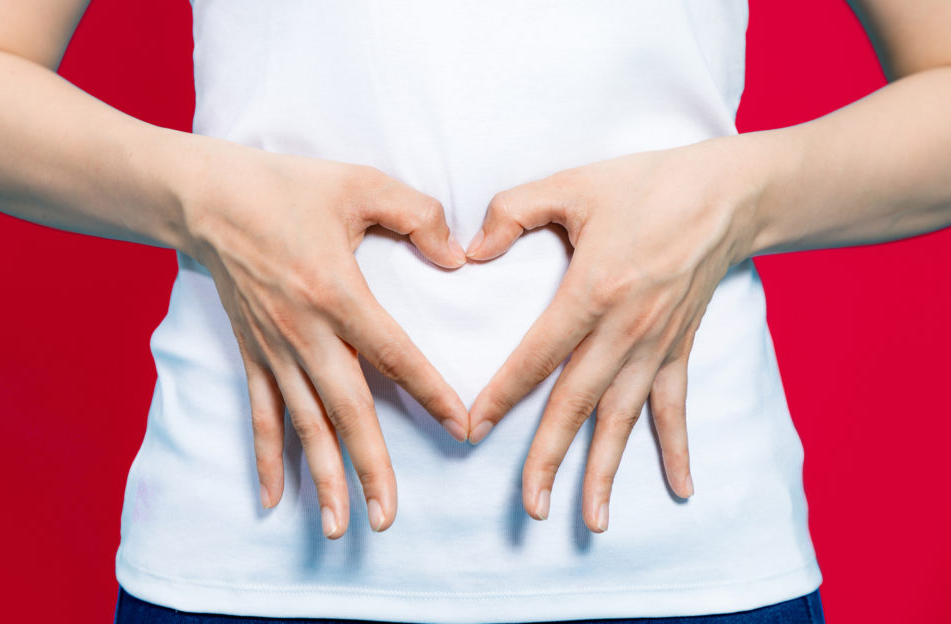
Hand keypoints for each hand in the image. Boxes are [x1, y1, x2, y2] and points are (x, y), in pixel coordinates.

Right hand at [179, 139, 469, 538]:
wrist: (205, 197)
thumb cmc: (286, 186)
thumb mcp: (360, 184)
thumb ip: (417, 215)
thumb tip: (457, 258)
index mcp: (337, 292)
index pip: (394, 355)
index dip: (430, 393)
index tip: (461, 428)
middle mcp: (304, 332)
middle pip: (346, 410)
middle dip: (370, 466)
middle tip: (387, 516)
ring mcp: (274, 349)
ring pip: (304, 424)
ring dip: (323, 477)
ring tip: (341, 526)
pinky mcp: (252, 353)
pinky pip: (261, 413)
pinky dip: (268, 456)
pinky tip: (275, 498)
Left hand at [464, 136, 760, 532]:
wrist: (728, 194)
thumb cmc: (646, 185)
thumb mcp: (573, 184)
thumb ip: (513, 211)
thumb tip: (470, 250)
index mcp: (593, 291)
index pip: (536, 356)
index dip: (501, 396)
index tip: (472, 430)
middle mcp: (625, 330)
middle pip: (578, 404)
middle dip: (550, 458)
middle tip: (530, 507)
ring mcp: (657, 345)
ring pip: (624, 418)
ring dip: (606, 470)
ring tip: (592, 521)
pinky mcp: (680, 348)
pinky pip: (676, 406)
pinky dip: (676, 448)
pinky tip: (680, 490)